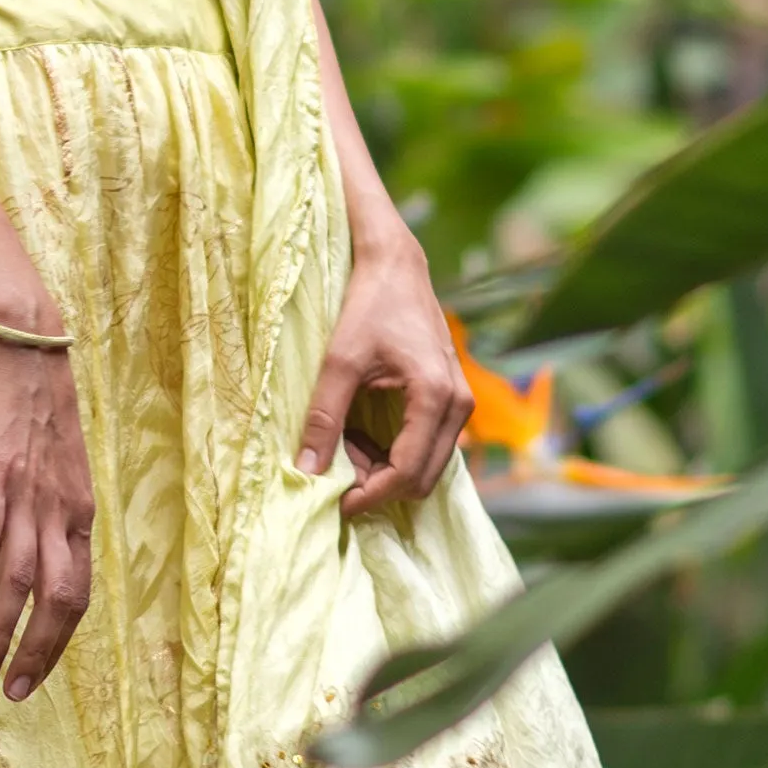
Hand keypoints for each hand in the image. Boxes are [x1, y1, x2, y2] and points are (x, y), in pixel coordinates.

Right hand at [0, 333, 94, 700]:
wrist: (25, 345)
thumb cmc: (36, 406)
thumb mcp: (54, 470)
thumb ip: (44, 517)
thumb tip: (22, 561)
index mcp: (79, 515)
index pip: (78, 596)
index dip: (57, 642)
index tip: (35, 676)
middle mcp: (62, 513)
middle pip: (59, 600)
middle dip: (37, 653)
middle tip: (13, 693)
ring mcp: (31, 495)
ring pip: (23, 580)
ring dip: (4, 631)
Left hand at [296, 232, 470, 521]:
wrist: (397, 266)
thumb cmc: (369, 305)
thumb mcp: (339, 360)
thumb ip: (324, 417)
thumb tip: (307, 471)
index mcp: (437, 397)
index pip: (407, 471)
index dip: (370, 495)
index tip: (334, 501)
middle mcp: (459, 406)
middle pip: (422, 479)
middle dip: (378, 485)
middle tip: (336, 470)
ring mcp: (461, 404)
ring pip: (426, 466)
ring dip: (385, 470)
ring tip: (344, 447)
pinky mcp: (453, 401)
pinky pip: (428, 447)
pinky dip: (395, 453)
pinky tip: (362, 434)